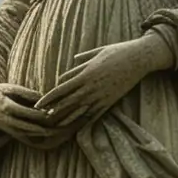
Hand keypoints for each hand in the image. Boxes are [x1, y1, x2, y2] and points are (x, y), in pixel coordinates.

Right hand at [0, 82, 60, 143]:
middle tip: (60, 127)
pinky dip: (35, 136)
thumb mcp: (9, 88)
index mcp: (7, 107)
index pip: (27, 113)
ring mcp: (7, 128)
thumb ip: (26, 93)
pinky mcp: (8, 132)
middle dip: (44, 128)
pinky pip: (23, 136)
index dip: (41, 113)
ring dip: (41, 134)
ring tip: (56, 132)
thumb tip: (43, 97)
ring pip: (27, 133)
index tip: (54, 112)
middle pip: (29, 126)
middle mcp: (7, 120)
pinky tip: (45, 135)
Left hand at [35, 39, 160, 128]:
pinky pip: (95, 113)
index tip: (39, 103)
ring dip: (67, 117)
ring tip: (56, 124)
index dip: (49, 97)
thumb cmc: (118, 52)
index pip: (61, 89)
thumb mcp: (98, 51)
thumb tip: (73, 61)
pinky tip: (78, 125)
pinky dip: (85, 119)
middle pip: (67, 102)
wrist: (138, 59)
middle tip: (42, 117)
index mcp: (85, 74)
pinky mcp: (111, 101)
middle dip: (54, 110)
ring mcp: (101, 95)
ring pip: (80, 110)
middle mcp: (91, 87)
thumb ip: (83, 59)